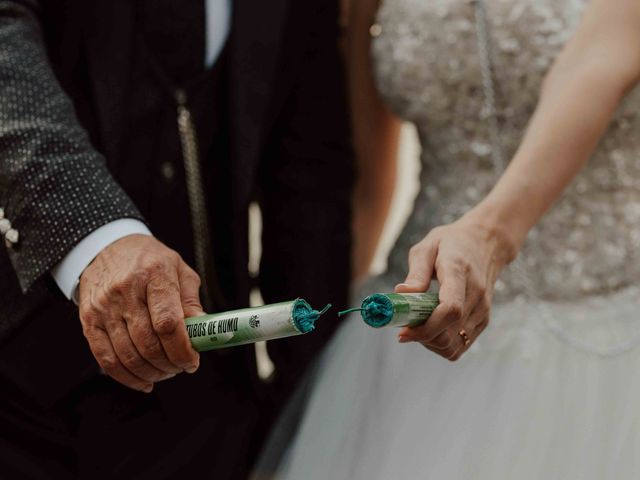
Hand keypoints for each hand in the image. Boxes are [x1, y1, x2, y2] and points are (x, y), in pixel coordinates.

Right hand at [78, 234, 202, 391]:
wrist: (107, 247)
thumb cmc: (149, 259)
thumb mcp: (178, 270)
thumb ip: (191, 301)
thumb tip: (204, 331)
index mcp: (154, 275)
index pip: (168, 323)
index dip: (182, 349)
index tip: (192, 361)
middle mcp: (125, 291)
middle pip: (148, 343)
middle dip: (169, 364)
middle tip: (181, 368)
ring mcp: (104, 307)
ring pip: (127, 355)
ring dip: (151, 373)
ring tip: (166, 372)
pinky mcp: (88, 320)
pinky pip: (105, 358)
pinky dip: (126, 377)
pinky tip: (143, 381)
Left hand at [395, 214, 515, 360]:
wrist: (486, 243)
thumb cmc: (451, 243)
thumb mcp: (427, 247)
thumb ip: (416, 273)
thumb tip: (401, 294)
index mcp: (459, 272)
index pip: (450, 309)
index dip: (426, 327)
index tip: (403, 331)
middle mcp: (476, 295)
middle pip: (449, 333)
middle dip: (421, 337)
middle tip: (405, 325)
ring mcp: (483, 311)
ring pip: (453, 345)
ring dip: (430, 343)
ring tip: (419, 325)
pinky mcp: (483, 321)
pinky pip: (460, 346)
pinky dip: (442, 344)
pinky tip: (432, 328)